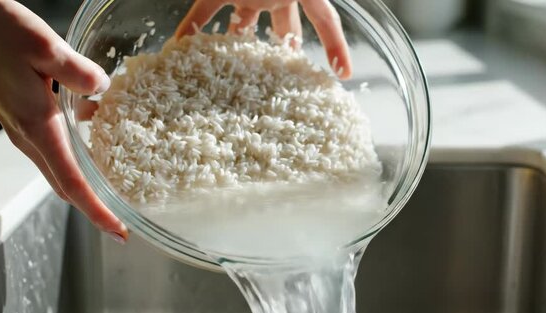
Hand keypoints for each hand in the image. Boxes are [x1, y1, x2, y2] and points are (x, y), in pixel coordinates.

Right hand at [0, 0, 127, 241]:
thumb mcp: (43, 46)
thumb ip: (77, 71)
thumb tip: (104, 88)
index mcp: (38, 126)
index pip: (72, 181)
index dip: (97, 210)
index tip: (118, 230)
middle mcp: (31, 137)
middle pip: (67, 187)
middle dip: (96, 208)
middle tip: (124, 222)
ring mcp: (27, 132)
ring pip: (63, 171)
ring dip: (90, 185)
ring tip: (122, 187)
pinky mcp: (27, 122)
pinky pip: (59, 151)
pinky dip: (82, 156)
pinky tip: (104, 133)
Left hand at [175, 0, 351, 78]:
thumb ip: (316, 2)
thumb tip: (363, 7)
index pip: (325, 20)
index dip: (336, 45)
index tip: (344, 72)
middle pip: (284, 27)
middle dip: (284, 48)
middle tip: (284, 73)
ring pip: (244, 24)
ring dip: (238, 44)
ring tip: (231, 72)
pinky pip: (205, 10)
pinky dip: (192, 27)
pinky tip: (183, 45)